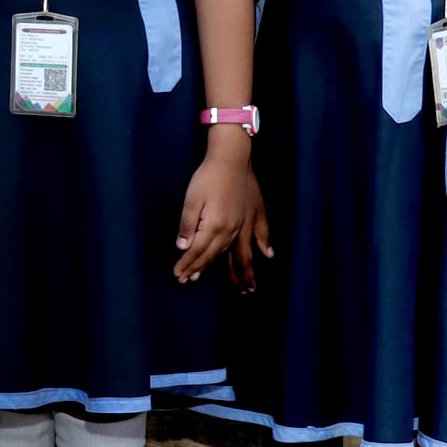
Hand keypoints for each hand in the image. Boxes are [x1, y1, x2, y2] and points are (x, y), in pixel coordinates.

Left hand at [173, 136, 263, 288]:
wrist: (231, 159)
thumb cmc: (208, 177)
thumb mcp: (191, 199)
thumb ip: (187, 225)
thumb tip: (183, 247)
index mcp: (214, 226)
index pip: (198, 251)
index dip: (187, 264)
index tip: (178, 275)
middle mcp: (232, 229)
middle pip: (216, 255)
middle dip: (202, 269)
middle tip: (191, 281)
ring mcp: (245, 222)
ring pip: (239, 252)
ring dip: (236, 270)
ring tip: (241, 287)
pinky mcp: (253, 214)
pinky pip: (260, 235)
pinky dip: (263, 247)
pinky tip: (268, 256)